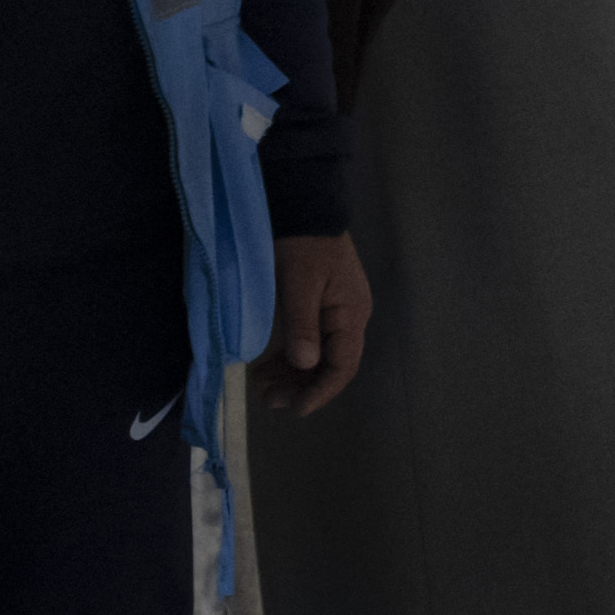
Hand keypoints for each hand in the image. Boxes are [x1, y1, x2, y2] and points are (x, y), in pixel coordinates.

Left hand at [267, 231, 372, 415]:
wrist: (306, 204)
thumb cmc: (304, 244)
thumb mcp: (299, 283)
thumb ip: (302, 325)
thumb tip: (305, 364)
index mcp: (351, 315)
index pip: (343, 367)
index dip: (320, 392)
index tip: (296, 409)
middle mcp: (350, 318)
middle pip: (331, 365)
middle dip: (302, 387)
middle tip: (269, 400)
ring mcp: (336, 312)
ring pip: (319, 355)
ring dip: (294, 374)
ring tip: (264, 386)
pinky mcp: (320, 304)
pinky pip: (310, 340)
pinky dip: (291, 356)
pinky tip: (268, 364)